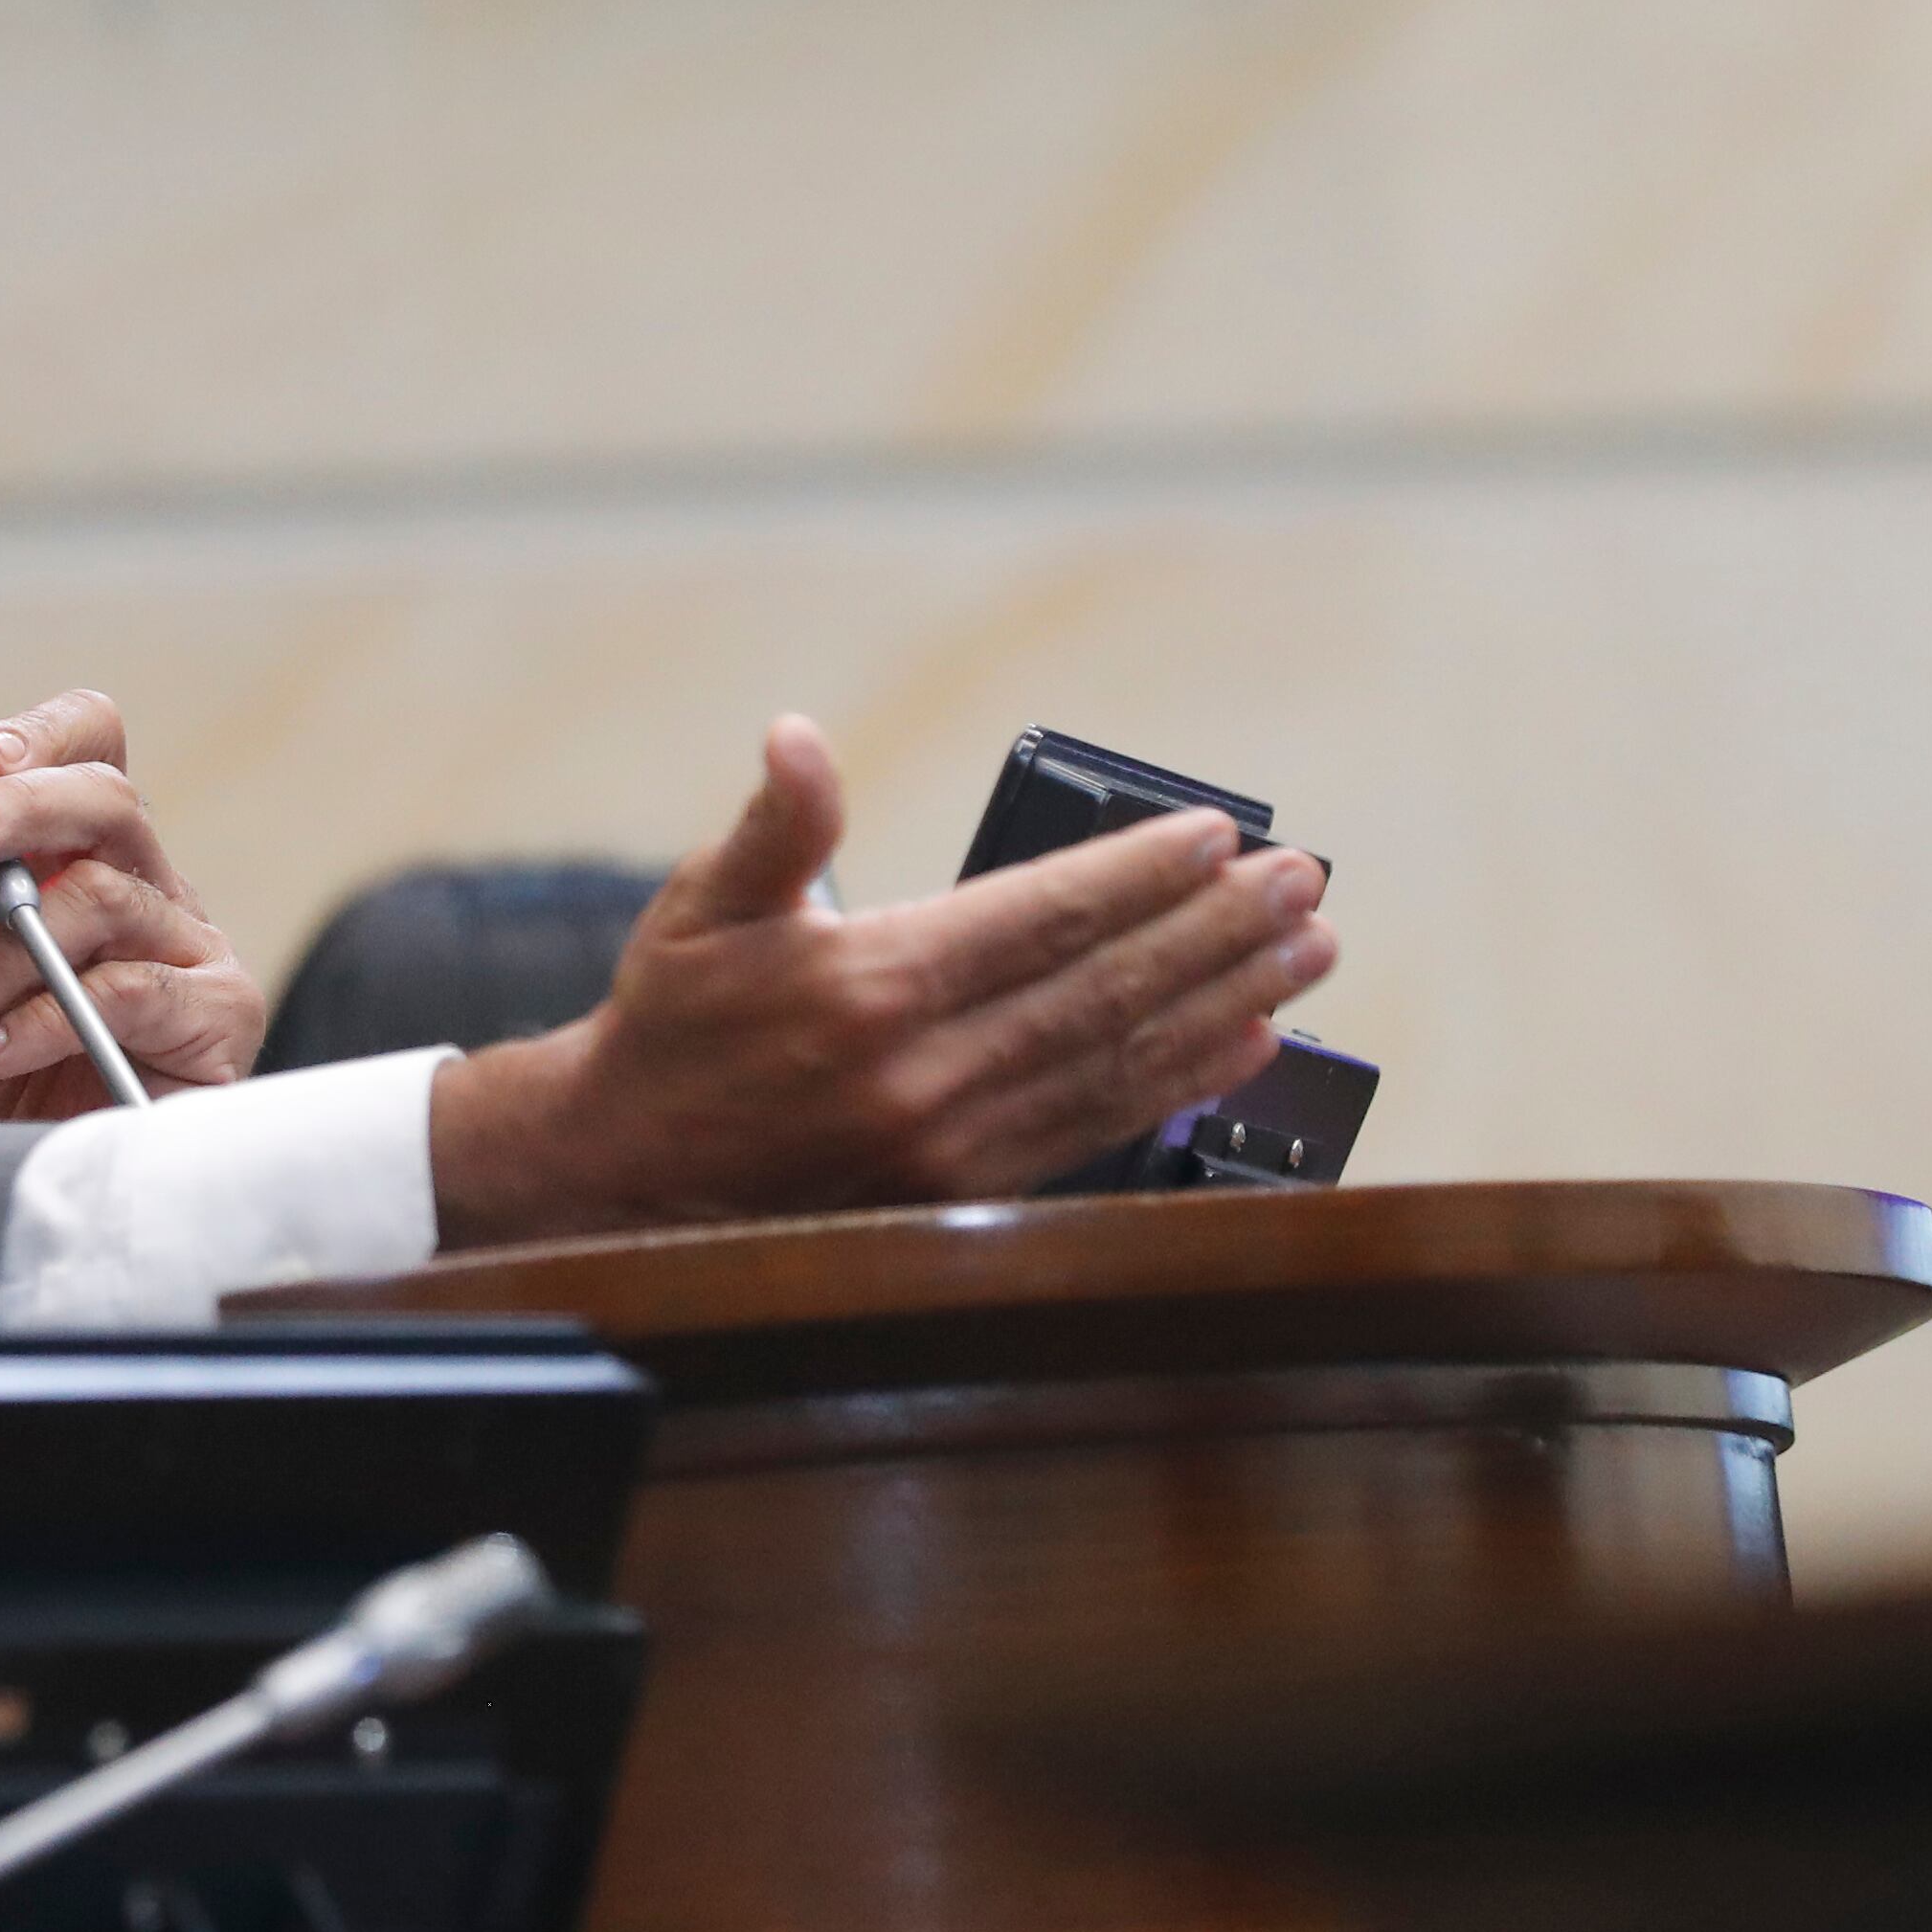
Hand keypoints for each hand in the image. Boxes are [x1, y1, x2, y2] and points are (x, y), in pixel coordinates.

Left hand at [0, 690, 267, 1123]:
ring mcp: (189, 952)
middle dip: (22, 806)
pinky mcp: (217, 1019)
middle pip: (110, 795)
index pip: (89, 750)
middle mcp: (144, 893)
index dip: (41, 735)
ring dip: (1, 958)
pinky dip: (40, 1020)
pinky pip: (129, 988)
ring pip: (104, 896)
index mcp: (75, 862)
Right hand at [427, 716, 1335, 1242]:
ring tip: (1305, 952)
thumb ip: (774, 824)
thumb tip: (796, 739)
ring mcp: (954, 1143)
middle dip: (1217, 931)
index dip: (1141, 875)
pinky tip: (1246, 1044)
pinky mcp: (967, 1192)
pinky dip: (1183, 1082)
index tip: (1221, 838)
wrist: (625, 1176)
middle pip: (1106, 988)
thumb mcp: (703, 906)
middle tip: (1303, 885)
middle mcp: (924, 1071)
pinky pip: (1099, 1127)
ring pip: (1120, 1059)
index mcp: (871, 985)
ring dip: (1227, 1000)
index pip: (1042, 916)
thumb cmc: (674, 1027)